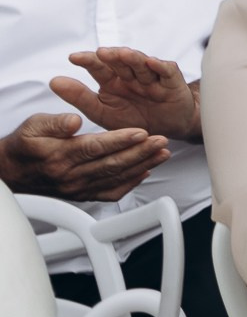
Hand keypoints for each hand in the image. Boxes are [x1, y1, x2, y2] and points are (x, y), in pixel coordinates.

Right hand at [0, 112, 169, 200]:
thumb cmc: (24, 146)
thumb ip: (54, 122)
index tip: (141, 132)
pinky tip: (144, 172)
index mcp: (59, 156)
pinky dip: (130, 183)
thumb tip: (74, 121)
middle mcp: (70, 176)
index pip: (95, 148)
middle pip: (111, 164)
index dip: (120, 140)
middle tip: (161, 141)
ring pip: (115, 178)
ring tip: (162, 154)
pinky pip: (109, 193)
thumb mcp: (32, 126)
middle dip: (140, 152)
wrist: (10, 173)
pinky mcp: (81, 195)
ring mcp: (77, 188)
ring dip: (142, 166)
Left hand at [53, 48, 200, 141]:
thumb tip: (54, 81)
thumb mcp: (102, 113)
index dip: (88, 61)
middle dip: (111, 56)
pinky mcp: (172, 82)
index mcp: (113, 82)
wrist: (162, 134)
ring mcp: (152, 78)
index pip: (99, 67)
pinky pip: (166, 72)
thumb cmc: (131, 120)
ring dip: (133, 58)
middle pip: (121, 62)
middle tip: (100, 53)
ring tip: (123, 54)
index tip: (73, 58)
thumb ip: (80, 97)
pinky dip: (160, 66)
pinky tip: (152, 63)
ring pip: (142, 64)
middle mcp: (131, 76)